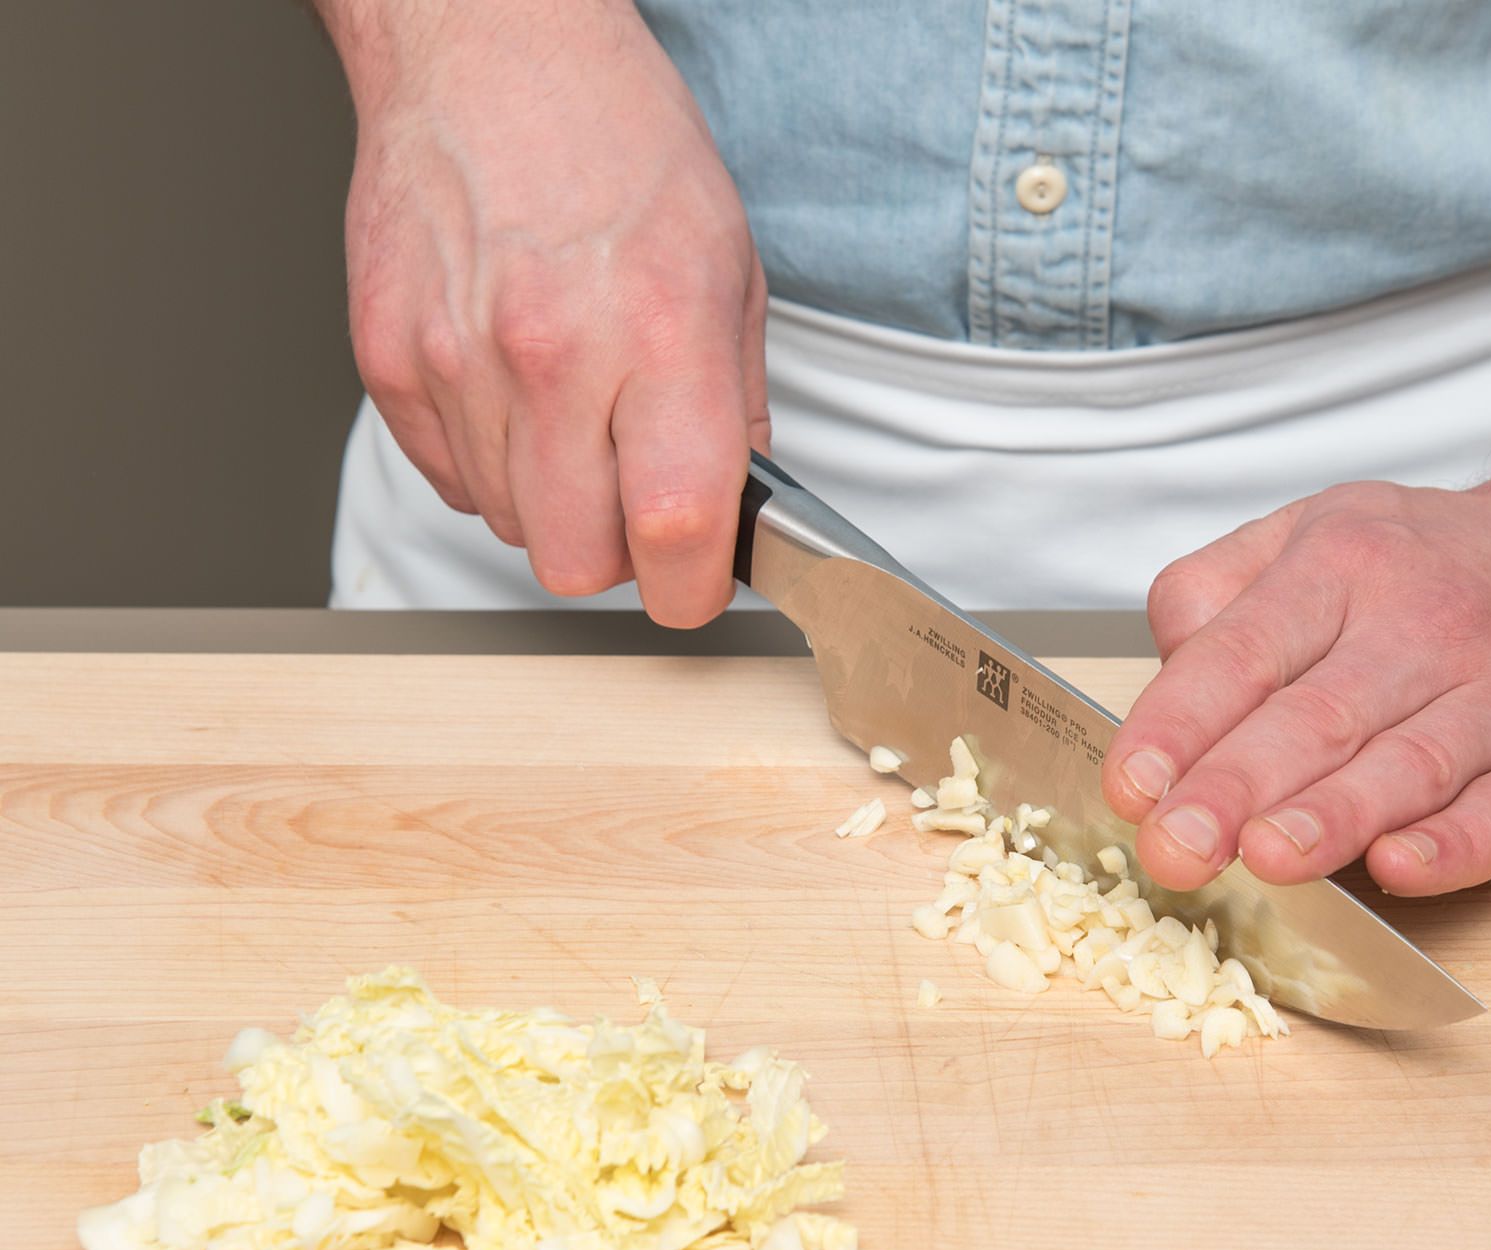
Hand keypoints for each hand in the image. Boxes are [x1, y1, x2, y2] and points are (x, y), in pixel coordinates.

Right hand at [328, 0, 766, 624]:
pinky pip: (447, 480)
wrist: (489, 52)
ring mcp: (458, 359)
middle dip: (613, 552)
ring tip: (570, 410)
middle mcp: (552, 352)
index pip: (674, 529)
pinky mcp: (388, 359)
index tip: (696, 583)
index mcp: (658, 330)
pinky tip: (513, 390)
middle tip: (632, 495)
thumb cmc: (616, 142)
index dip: (692, 587)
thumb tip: (735, 511)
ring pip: (507, 526)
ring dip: (548, 500)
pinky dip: (487, 462)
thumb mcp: (728, 267)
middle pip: (573, 559)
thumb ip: (734, 408)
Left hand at [1101, 478, 1490, 895]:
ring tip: (1269, 858)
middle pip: (1318, 715)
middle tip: (1174, 850)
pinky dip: (1460, 840)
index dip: (1180, 724)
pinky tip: (1404, 867)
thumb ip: (1223, 592)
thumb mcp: (1323, 533)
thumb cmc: (1449, 566)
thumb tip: (1163, 670)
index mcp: (1345, 567)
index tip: (1130, 787)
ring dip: (1336, 816)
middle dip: (1236, 788)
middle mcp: (1429, 623)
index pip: (1244, 651)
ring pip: (1412, 762)